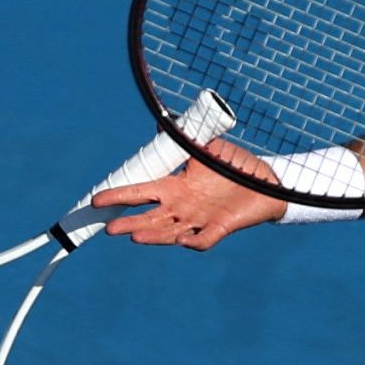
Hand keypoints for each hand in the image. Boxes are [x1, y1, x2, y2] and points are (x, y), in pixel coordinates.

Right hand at [91, 141, 288, 249]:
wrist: (266, 181)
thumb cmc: (235, 165)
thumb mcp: (207, 146)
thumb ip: (185, 137)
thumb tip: (161, 123)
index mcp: (176, 187)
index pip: (141, 192)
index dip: (119, 196)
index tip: (98, 200)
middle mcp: (183, 206)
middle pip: (149, 218)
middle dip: (130, 222)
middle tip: (110, 228)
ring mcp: (200, 219)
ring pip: (170, 232)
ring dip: (153, 235)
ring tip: (134, 237)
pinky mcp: (220, 228)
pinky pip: (203, 239)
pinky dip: (193, 241)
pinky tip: (182, 240)